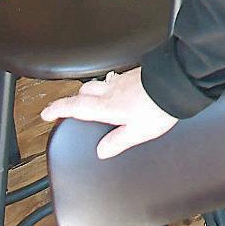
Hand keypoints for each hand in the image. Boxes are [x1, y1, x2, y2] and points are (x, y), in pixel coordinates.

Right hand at [40, 67, 178, 158]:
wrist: (178, 81)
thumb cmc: (159, 106)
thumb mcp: (137, 132)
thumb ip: (117, 142)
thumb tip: (102, 151)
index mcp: (108, 106)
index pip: (75, 107)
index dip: (58, 110)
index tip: (46, 113)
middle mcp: (113, 90)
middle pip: (84, 91)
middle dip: (73, 99)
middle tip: (68, 108)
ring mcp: (125, 79)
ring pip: (99, 82)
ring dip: (91, 90)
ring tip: (92, 100)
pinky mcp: (137, 73)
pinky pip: (116, 78)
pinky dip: (110, 85)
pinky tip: (119, 91)